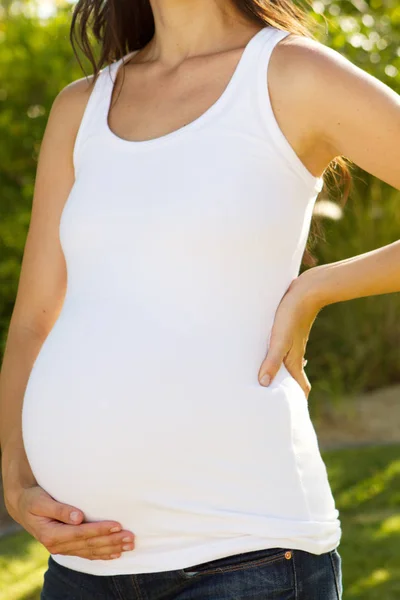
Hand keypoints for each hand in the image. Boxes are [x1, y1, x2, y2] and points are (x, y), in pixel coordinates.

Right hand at [5, 484, 134, 559]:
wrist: (23, 506)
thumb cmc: (33, 499)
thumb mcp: (41, 501)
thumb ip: (59, 509)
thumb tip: (78, 516)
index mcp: (51, 534)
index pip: (81, 534)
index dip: (100, 530)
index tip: (117, 525)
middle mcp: (57, 545)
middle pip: (89, 545)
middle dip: (111, 541)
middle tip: (130, 537)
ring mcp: (63, 548)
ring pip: (91, 551)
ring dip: (111, 548)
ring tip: (129, 545)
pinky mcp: (67, 546)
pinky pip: (87, 553)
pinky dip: (102, 554)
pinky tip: (115, 554)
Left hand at [258, 271, 322, 398]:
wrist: (308, 291)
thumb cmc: (291, 316)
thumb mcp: (278, 341)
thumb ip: (271, 362)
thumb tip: (264, 385)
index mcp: (295, 361)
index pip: (300, 388)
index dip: (298, 401)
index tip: (292, 413)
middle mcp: (296, 354)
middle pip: (293, 378)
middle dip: (286, 390)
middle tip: (274, 400)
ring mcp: (293, 343)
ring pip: (288, 363)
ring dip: (280, 373)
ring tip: (267, 380)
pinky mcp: (289, 331)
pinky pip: (283, 349)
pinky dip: (278, 356)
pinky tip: (269, 351)